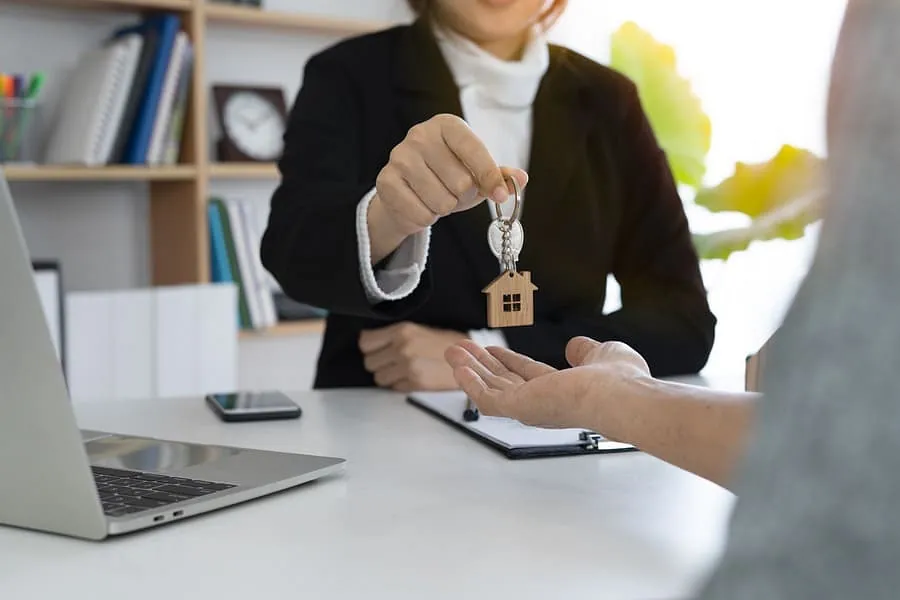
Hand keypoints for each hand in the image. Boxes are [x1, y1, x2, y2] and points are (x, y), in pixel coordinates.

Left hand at [359, 322, 468, 391]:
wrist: (469, 358)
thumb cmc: (446, 344)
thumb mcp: (417, 330)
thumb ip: (393, 336)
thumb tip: (369, 344)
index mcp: (402, 331)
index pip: (365, 342)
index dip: (370, 348)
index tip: (375, 349)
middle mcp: (403, 348)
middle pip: (369, 362)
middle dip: (379, 363)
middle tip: (392, 361)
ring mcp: (409, 367)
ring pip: (379, 378)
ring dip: (388, 376)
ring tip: (403, 369)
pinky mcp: (416, 383)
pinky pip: (394, 388)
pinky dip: (401, 384)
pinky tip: (413, 376)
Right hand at [367, 114, 527, 261]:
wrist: (407, 190)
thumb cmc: (447, 177)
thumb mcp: (476, 173)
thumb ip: (498, 175)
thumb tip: (521, 178)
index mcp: (447, 125)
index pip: (475, 151)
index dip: (490, 178)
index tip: (500, 196)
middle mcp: (420, 135)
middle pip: (461, 182)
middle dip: (463, 196)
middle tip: (453, 192)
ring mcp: (399, 157)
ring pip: (442, 201)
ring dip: (445, 208)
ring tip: (437, 197)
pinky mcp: (386, 181)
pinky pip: (422, 214)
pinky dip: (427, 218)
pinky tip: (421, 204)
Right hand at [444, 337, 650, 436]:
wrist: (620, 396)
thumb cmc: (621, 381)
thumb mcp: (602, 354)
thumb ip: (585, 351)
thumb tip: (575, 346)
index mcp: (562, 390)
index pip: (527, 376)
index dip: (507, 361)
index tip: (491, 350)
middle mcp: (544, 402)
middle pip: (503, 382)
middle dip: (481, 365)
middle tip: (461, 349)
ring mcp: (531, 407)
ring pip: (492, 389)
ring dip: (470, 370)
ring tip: (452, 352)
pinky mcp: (520, 408)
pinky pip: (487, 400)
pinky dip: (470, 384)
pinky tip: (459, 368)